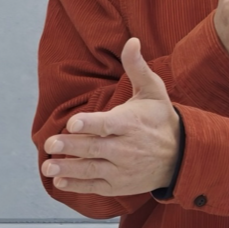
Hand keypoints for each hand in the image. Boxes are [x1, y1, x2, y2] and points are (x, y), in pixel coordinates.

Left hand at [43, 38, 183, 195]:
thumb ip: (137, 67)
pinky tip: (60, 182)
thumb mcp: (153, 91)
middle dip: (71, 146)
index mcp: (132, 123)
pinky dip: (78, 185)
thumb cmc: (160, 119)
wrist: (180, 156)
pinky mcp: (119, 185)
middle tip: (49, 144)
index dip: (90, 124)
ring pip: (92, 169)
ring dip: (68, 169)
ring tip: (48, 167)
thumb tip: (132, 41)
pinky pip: (96, 186)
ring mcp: (123, 169)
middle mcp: (127, 148)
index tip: (72, 123)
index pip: (108, 125)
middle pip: (95, 147)